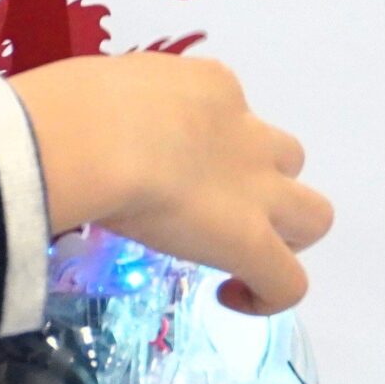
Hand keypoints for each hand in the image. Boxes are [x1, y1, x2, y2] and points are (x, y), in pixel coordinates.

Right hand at [7, 53, 331, 314]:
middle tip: (213, 209)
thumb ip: (105, 110)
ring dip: (282, 236)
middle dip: (263, 184)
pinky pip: (289, 282)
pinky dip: (270, 296)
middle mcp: (244, 130)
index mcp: (206, 85)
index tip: (164, 165)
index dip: (205, 141)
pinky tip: (233, 298)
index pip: (225, 110)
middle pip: (288, 158)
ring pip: (312, 216)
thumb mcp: (95, 89)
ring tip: (239, 257)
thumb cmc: (72, 105)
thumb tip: (74, 131)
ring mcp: (257, 188)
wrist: (93, 137)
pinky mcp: (253, 242)